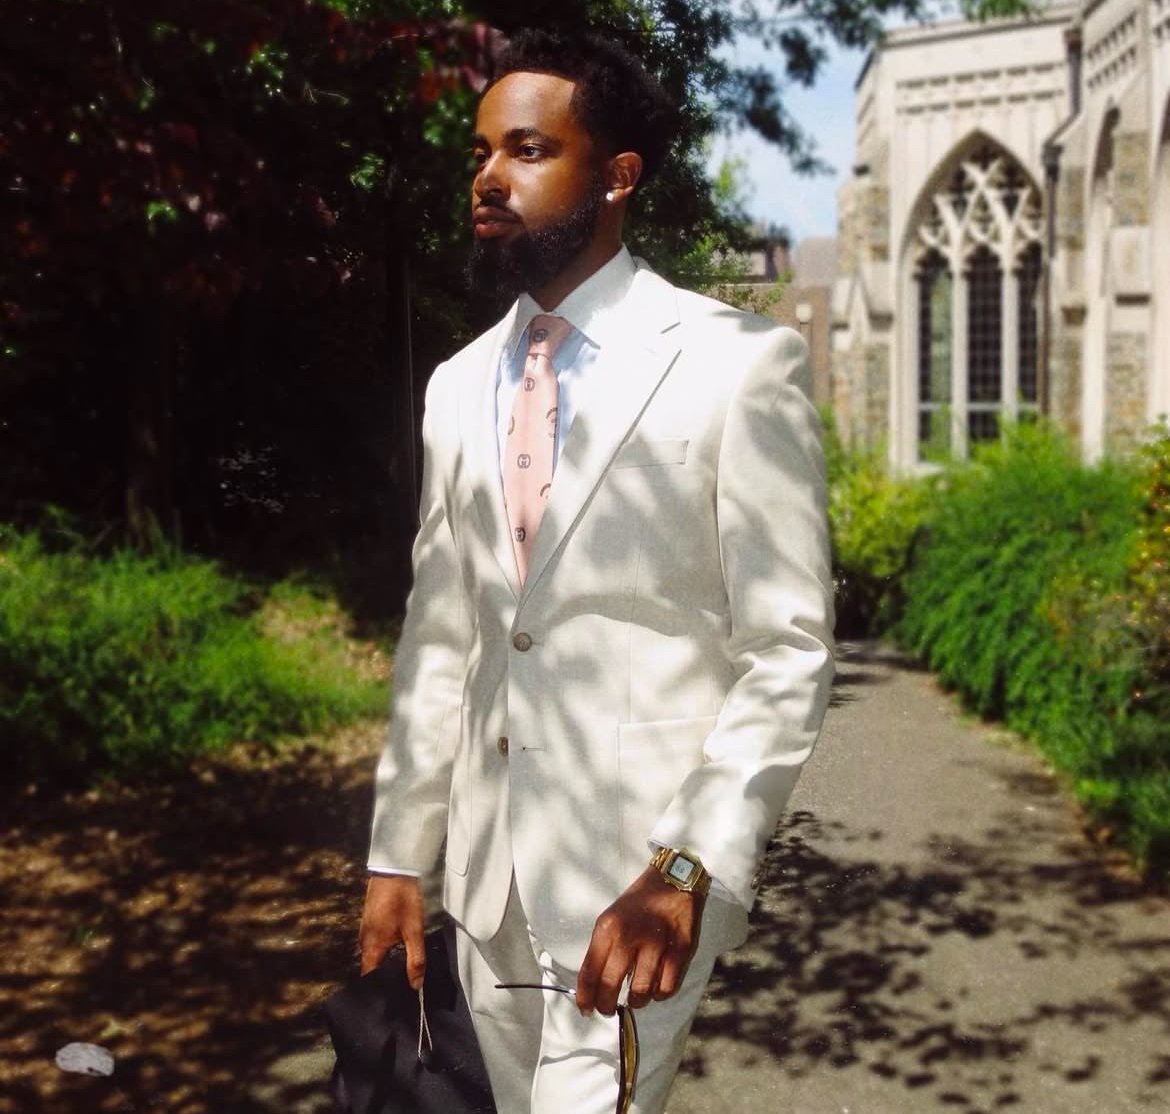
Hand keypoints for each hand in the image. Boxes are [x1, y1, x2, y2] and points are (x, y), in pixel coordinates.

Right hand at [359, 874, 424, 984]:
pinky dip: (382, 949)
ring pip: (372, 954)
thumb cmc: (403, 900)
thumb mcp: (414, 931)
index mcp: (372, 947)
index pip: (369, 978)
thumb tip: (415, 986)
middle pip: (370, 967)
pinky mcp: (369, 920)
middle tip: (400, 985)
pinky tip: (395, 948)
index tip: (392, 998)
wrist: (394, 870)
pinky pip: (373, 942)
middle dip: (383, 977)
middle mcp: (364, 940)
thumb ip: (415, 959)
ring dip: (383, 962)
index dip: (380, 990)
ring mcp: (365, 929)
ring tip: (400, 969)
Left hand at [576, 866, 703, 1015]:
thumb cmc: (638, 903)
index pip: (589, 972)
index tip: (585, 1009)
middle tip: (607, 1009)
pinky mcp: (680, 952)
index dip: (585, 998)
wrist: (673, 881)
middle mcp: (629, 937)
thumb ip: (601, 949)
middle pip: (610, 988)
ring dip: (635, 1001)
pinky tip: (654, 986)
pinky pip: (665, 989)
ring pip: (639, 994)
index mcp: (608, 928)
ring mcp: (656, 945)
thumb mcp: (611, 918)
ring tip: (634, 995)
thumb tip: (593, 986)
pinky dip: (658, 994)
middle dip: (606, 1006)